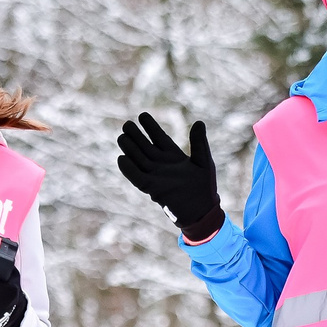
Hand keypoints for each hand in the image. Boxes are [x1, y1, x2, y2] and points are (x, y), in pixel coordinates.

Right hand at [115, 112, 223, 240]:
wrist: (203, 211)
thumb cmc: (204, 187)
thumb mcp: (204, 161)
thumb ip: (199, 143)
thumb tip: (198, 122)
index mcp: (173, 156)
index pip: (158, 138)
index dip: (150, 127)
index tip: (142, 116)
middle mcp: (162, 165)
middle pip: (145, 147)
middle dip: (135, 136)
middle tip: (127, 124)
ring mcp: (156, 176)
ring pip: (138, 160)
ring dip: (130, 149)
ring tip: (122, 136)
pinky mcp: (153, 189)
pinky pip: (137, 178)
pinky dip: (129, 169)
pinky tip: (122, 158)